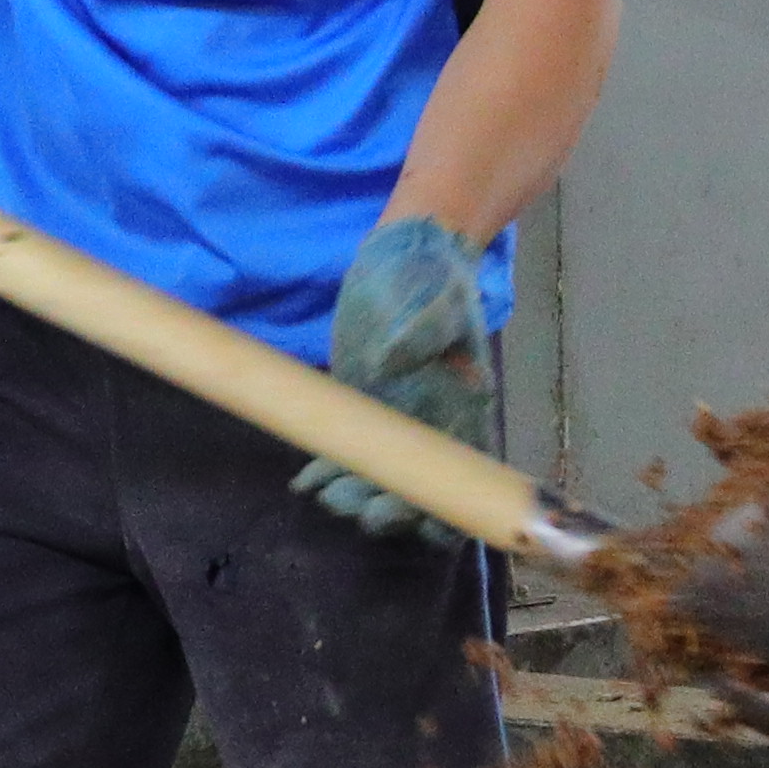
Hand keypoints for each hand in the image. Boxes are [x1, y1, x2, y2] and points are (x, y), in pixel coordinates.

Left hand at [296, 214, 488, 538]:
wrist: (403, 257)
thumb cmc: (430, 278)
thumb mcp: (436, 299)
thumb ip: (423, 331)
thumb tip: (392, 361)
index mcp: (465, 410)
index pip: (460, 478)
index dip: (439, 508)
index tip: (405, 507)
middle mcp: (434, 428)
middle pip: (417, 494)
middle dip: (386, 510)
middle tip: (348, 499)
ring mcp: (395, 426)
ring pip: (380, 483)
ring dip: (354, 497)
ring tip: (324, 493)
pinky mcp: (361, 414)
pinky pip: (346, 456)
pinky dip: (326, 474)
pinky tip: (303, 483)